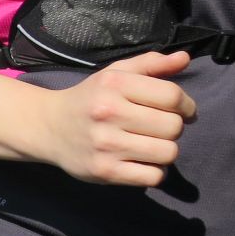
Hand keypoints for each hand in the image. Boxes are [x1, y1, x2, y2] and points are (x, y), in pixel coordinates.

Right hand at [42, 50, 196, 186]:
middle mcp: (108, 112)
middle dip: (173, 127)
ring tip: (150, 144)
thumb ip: (150, 65)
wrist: (48, 127)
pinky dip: (154, 171)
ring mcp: (105, 144)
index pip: (172, 96)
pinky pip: (153, 176)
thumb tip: (184, 59)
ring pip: (168, 153)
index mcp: (114, 84)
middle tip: (158, 127)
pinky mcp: (104, 171)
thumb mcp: (115, 74)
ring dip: (166, 150)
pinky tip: (142, 161)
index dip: (186, 105)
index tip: (182, 110)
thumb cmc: (89, 98)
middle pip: (173, 126)